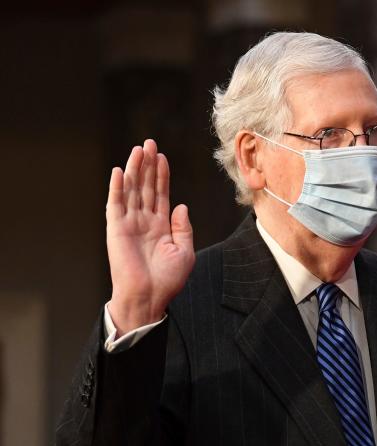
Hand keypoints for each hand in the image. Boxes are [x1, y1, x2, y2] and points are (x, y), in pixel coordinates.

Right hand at [106, 139, 194, 334]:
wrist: (150, 297)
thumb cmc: (167, 279)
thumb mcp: (184, 251)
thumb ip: (183, 227)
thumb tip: (181, 206)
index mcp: (160, 226)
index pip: (160, 194)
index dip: (161, 175)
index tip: (162, 157)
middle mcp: (144, 221)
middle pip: (145, 186)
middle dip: (147, 165)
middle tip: (149, 143)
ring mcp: (129, 223)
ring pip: (131, 190)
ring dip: (134, 169)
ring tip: (138, 150)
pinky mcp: (116, 229)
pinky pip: (116, 205)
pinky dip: (116, 188)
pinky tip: (118, 171)